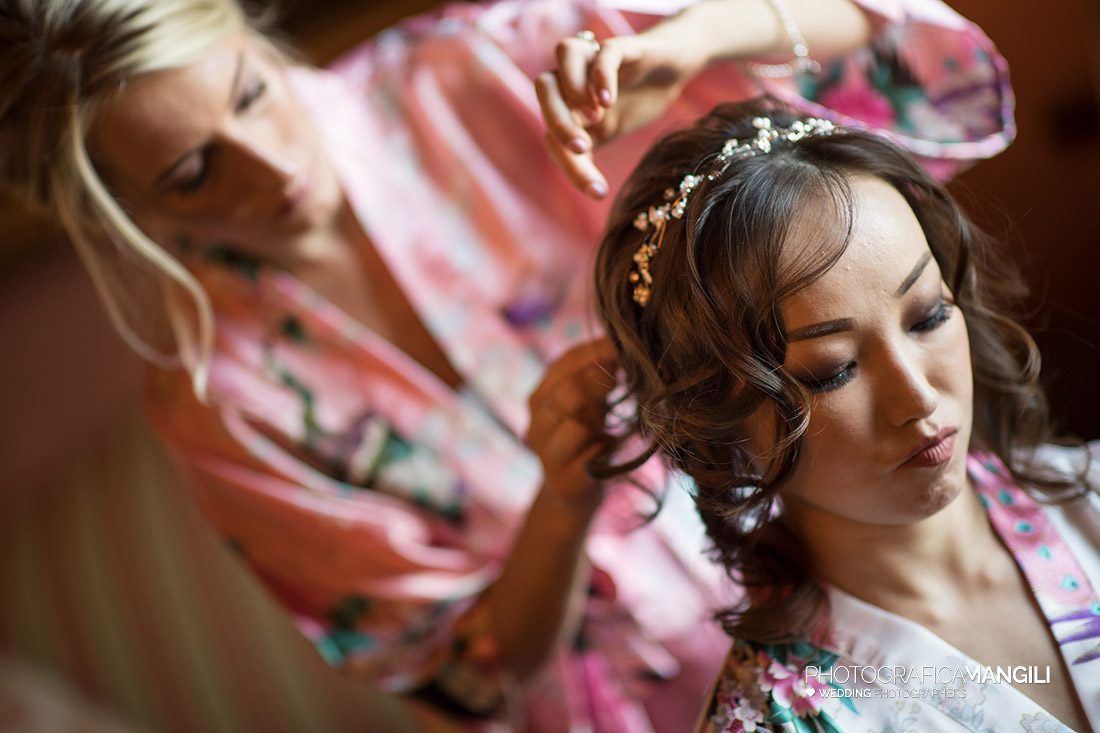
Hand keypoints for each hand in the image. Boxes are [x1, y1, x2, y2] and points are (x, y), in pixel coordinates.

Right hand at [526, 338, 618, 517]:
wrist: (573, 498)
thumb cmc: (587, 443)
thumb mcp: (591, 405)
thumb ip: (599, 378)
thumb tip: (625, 344)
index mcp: (539, 399)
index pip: (564, 363)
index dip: (596, 351)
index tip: (625, 346)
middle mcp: (534, 425)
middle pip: (569, 392)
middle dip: (602, 383)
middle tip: (627, 380)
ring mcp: (545, 455)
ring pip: (576, 424)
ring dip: (602, 420)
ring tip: (610, 421)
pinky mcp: (563, 481)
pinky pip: (590, 456)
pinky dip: (606, 449)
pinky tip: (608, 449)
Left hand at [536, 22, 709, 198]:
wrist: (671, 68)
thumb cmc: (634, 100)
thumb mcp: (609, 131)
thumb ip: (585, 152)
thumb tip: (579, 183)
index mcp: (565, 103)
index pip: (553, 135)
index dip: (571, 167)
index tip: (599, 192)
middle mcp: (573, 76)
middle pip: (545, 87)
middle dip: (558, 122)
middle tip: (582, 148)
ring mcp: (595, 58)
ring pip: (565, 54)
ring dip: (572, 88)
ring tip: (596, 116)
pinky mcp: (620, 47)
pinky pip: (602, 53)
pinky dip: (600, 76)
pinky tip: (609, 100)